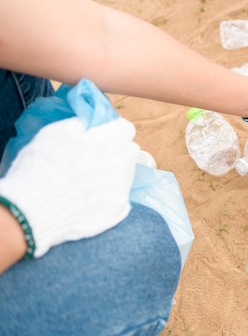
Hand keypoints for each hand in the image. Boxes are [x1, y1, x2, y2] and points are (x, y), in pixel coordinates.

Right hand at [0, 116, 139, 257]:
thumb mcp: (57, 131)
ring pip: (126, 175)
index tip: (98, 134)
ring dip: (114, 172)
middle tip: (93, 155)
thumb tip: (91, 123)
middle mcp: (123, 167)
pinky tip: (88, 197)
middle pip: (129, 151)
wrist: (30, 212)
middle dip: (116, 149)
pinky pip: (120, 198)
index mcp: (112, 143)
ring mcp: (122, 192)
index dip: (110, 129)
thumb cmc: (41, 166)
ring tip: (87, 178)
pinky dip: (108, 195)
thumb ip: (82, 123)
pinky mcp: (117, 213)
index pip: (125, 128)